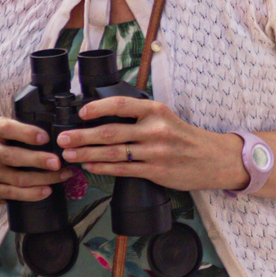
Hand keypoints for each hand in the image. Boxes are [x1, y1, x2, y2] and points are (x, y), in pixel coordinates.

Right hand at [0, 112, 72, 207]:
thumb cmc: (8, 142)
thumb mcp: (13, 130)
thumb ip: (29, 131)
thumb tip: (62, 137)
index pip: (6, 128)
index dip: (26, 133)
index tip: (46, 138)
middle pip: (11, 156)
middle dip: (37, 160)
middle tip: (58, 163)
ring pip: (16, 178)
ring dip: (43, 178)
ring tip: (62, 176)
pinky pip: (12, 193)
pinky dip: (32, 193)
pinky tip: (47, 190)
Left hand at [58, 94, 243, 193]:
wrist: (213, 158)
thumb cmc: (185, 137)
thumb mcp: (166, 117)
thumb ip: (140, 116)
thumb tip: (104, 117)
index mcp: (156, 111)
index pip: (120, 105)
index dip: (97, 108)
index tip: (80, 113)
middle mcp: (155, 130)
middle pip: (110, 132)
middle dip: (81, 136)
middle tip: (62, 138)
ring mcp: (155, 152)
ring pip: (113, 152)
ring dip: (86, 153)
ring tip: (68, 154)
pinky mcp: (155, 171)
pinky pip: (123, 169)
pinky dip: (103, 167)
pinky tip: (89, 166)